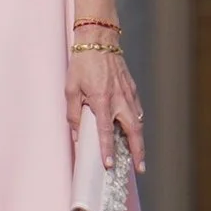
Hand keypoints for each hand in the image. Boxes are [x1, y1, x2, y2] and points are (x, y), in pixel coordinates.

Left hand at [66, 47, 144, 173]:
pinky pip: (137, 110)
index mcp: (101, 101)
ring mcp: (128, 94)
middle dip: (137, 152)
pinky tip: (135, 131)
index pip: (105, 132)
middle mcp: (118, 99)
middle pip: (132, 131)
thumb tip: (76, 135)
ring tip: (138, 156)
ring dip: (139, 140)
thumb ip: (74, 114)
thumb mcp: (70, 89)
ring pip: (137, 122)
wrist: (98, 41)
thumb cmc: (81, 64)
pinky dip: (137, 123)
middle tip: (139, 169)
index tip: (109, 165)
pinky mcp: (132, 88)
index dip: (107, 150)